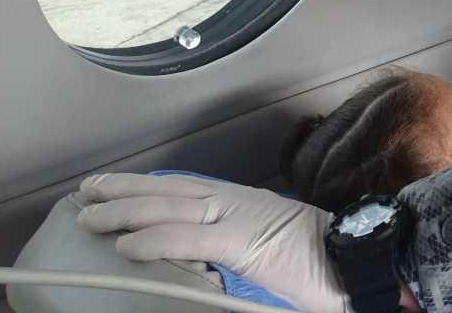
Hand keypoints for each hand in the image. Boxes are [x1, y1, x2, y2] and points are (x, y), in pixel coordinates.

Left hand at [77, 173, 349, 312]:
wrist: (362, 260)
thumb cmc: (326, 263)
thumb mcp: (272, 251)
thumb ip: (235, 252)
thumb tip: (204, 264)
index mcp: (245, 204)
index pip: (186, 189)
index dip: (148, 187)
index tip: (118, 187)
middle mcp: (238, 201)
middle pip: (170, 189)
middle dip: (125, 189)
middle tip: (89, 190)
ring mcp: (240, 217)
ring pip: (169, 208)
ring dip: (125, 211)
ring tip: (92, 215)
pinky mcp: (244, 240)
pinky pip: (188, 238)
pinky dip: (154, 239)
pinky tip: (127, 244)